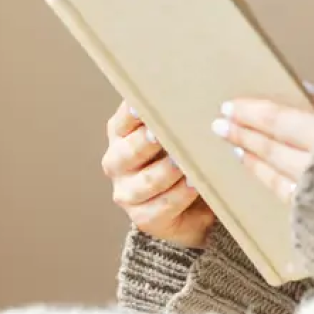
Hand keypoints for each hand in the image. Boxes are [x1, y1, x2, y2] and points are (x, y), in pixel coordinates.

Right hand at [102, 100, 216, 248]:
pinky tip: (195, 185)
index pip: (123, 121)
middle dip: (145, 144)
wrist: (193, 207)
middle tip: (162, 135)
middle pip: (127, 152)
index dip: (132, 114)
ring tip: (185, 163)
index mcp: (122, 135)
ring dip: (167, 172)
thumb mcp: (178, 136)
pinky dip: (180, 196)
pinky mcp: (143, 218)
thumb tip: (194, 94)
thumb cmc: (184, 159)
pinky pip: (162, 206)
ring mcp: (127, 193)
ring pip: (145, 182)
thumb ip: (176, 118)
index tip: (142, 106)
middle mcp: (118, 163)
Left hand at [213, 86, 313, 204]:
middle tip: (220, 126)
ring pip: (276, 179)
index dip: (251, 113)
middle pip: (271, 150)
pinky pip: (291, 200)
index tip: (228, 106)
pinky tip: (266, 176)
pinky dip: (274, 184)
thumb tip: (305, 88)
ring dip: (254, 163)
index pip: (279, 121)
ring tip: (238, 151)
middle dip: (243, 136)